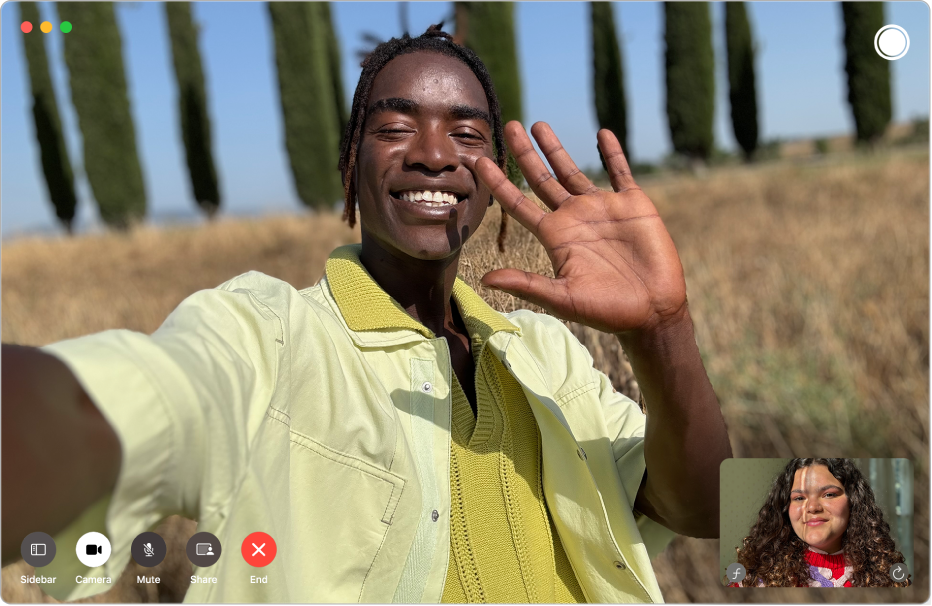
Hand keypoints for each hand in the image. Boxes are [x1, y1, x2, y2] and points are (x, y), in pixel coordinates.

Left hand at [475, 121, 686, 334]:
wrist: (652, 311)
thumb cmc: (607, 311)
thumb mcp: (563, 298)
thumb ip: (527, 285)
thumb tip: (485, 279)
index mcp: (555, 236)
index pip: (518, 204)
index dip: (499, 183)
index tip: (480, 161)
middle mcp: (574, 218)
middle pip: (542, 179)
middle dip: (525, 154)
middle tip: (509, 125)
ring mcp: (602, 209)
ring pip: (573, 171)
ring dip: (556, 148)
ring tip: (538, 125)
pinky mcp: (633, 205)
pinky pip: (620, 172)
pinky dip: (612, 153)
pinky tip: (603, 133)